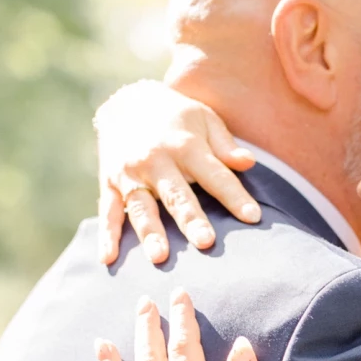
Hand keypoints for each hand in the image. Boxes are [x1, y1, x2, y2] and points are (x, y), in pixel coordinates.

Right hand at [95, 80, 261, 265]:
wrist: (126, 101)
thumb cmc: (176, 116)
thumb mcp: (204, 118)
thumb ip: (225, 144)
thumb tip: (249, 162)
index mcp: (185, 145)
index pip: (215, 175)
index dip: (234, 196)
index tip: (253, 217)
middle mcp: (156, 160)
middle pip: (177, 195)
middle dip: (190, 219)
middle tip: (206, 242)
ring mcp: (130, 174)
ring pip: (141, 207)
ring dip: (150, 232)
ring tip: (160, 257)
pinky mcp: (110, 184)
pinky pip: (108, 213)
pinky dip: (107, 236)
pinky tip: (109, 259)